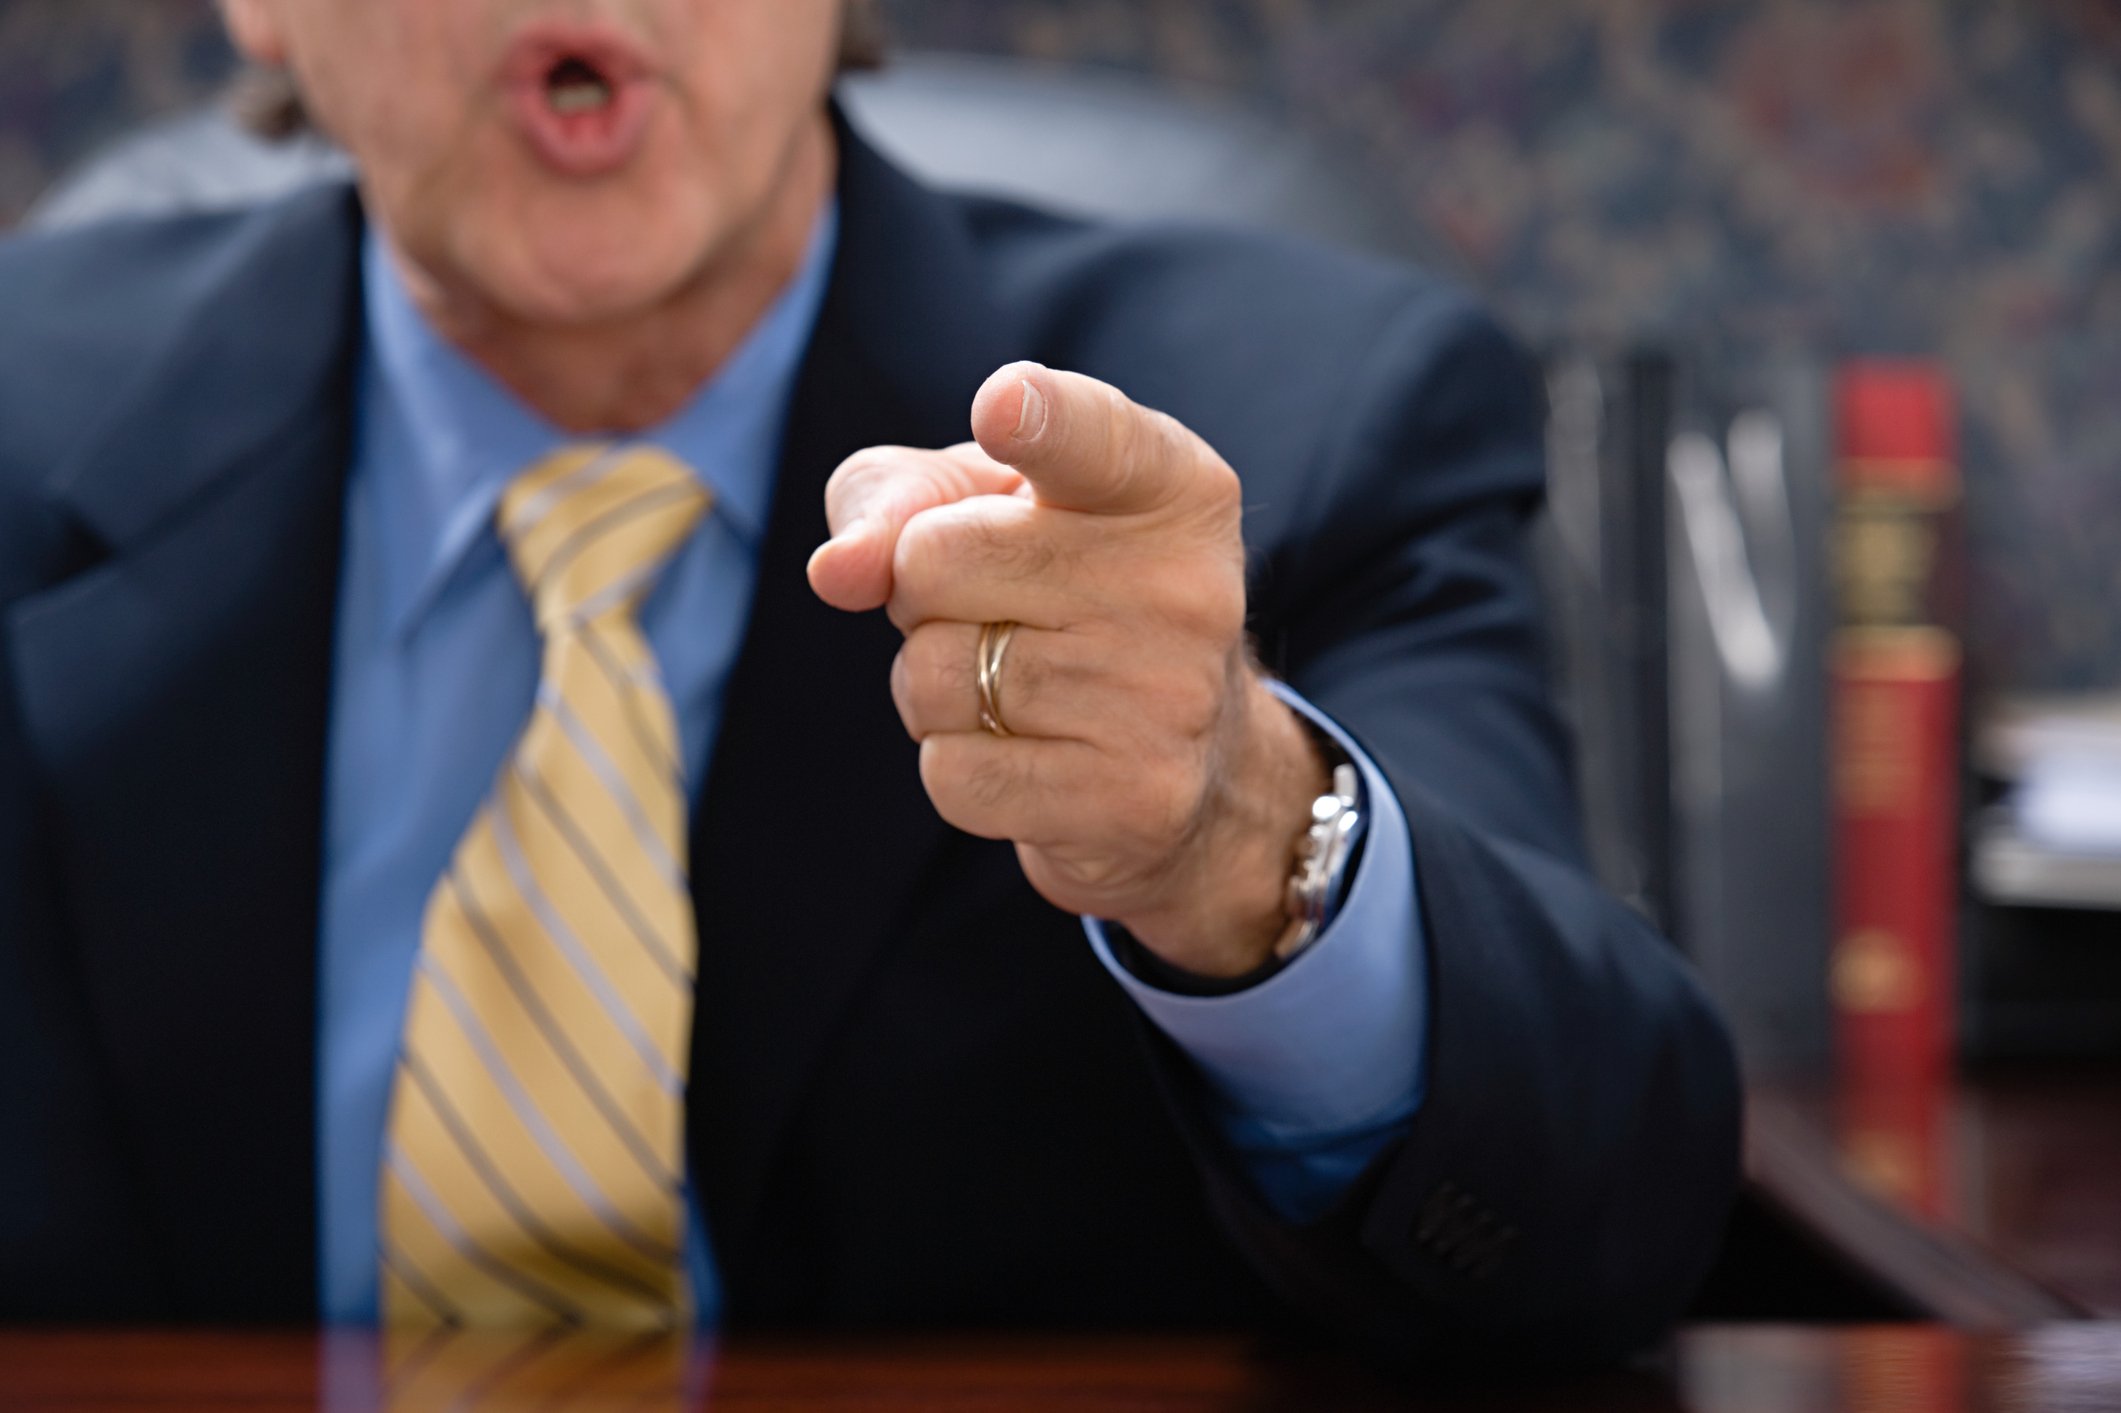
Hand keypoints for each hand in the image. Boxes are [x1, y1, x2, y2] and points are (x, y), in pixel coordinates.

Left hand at [807, 362, 1328, 977]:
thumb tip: (837, 569)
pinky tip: (1026, 754)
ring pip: (932, 675)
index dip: (1035, 419)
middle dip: (920, 592)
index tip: (1001, 407)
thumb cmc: (1058, 594)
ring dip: (934, 687)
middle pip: (935, 560)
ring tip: (1012, 685)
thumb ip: (896, 497)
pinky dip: (957, 766)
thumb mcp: (983, 505)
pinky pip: (953, 775)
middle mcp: (1187, 584)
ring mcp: (1170, 698)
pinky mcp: (1137, 799)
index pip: (1085, 435)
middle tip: (995, 611)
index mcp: (1169, 483)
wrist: (1183, 759)